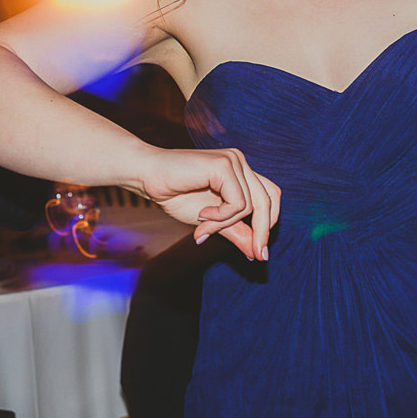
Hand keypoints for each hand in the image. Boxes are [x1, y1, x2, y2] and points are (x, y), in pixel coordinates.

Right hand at [137, 147, 279, 260]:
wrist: (147, 177)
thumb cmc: (175, 194)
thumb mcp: (211, 221)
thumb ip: (235, 232)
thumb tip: (257, 253)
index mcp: (240, 172)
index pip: (270, 197)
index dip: (268, 224)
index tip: (260, 253)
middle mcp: (240, 163)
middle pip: (268, 201)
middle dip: (262, 232)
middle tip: (257, 255)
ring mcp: (233, 161)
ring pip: (251, 205)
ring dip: (226, 224)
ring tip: (202, 226)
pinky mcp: (224, 165)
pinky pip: (237, 203)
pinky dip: (221, 217)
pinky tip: (201, 214)